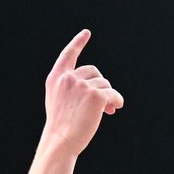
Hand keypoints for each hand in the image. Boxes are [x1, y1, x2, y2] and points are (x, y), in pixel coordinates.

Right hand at [41, 30, 122, 154]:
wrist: (61, 140)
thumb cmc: (62, 125)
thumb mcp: (59, 100)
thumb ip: (74, 88)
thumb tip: (105, 91)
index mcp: (56, 78)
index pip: (68, 55)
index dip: (78, 43)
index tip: (86, 33)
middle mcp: (68, 78)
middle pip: (94, 72)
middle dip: (100, 84)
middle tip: (104, 101)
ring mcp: (82, 85)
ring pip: (105, 84)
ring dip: (108, 96)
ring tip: (106, 110)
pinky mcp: (96, 95)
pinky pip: (114, 94)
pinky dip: (117, 101)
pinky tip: (114, 109)